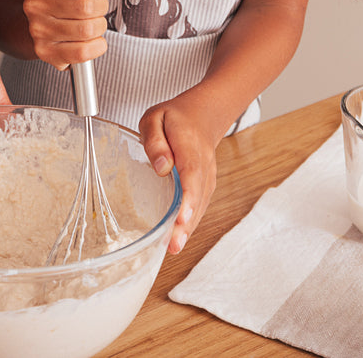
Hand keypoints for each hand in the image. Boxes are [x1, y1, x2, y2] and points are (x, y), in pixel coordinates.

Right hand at [22, 0, 106, 67]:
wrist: (42, 18)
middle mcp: (33, 3)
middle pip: (85, 6)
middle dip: (100, 6)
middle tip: (96, 6)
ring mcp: (37, 29)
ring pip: (86, 30)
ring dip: (99, 26)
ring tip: (93, 21)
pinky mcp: (45, 52)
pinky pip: (82, 52)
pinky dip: (96, 46)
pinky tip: (92, 39)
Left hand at [138, 96, 218, 254]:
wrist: (203, 115)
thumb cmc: (174, 118)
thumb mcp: (155, 118)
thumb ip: (155, 141)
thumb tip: (162, 168)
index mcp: (189, 144)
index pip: (192, 172)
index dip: (189, 197)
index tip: (182, 216)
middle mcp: (203, 163)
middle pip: (198, 194)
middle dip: (186, 221)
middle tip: (174, 244)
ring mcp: (208, 175)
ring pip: (201, 203)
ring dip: (189, 227)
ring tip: (174, 247)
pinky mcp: (206, 184)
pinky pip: (200, 204)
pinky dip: (191, 222)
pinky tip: (179, 238)